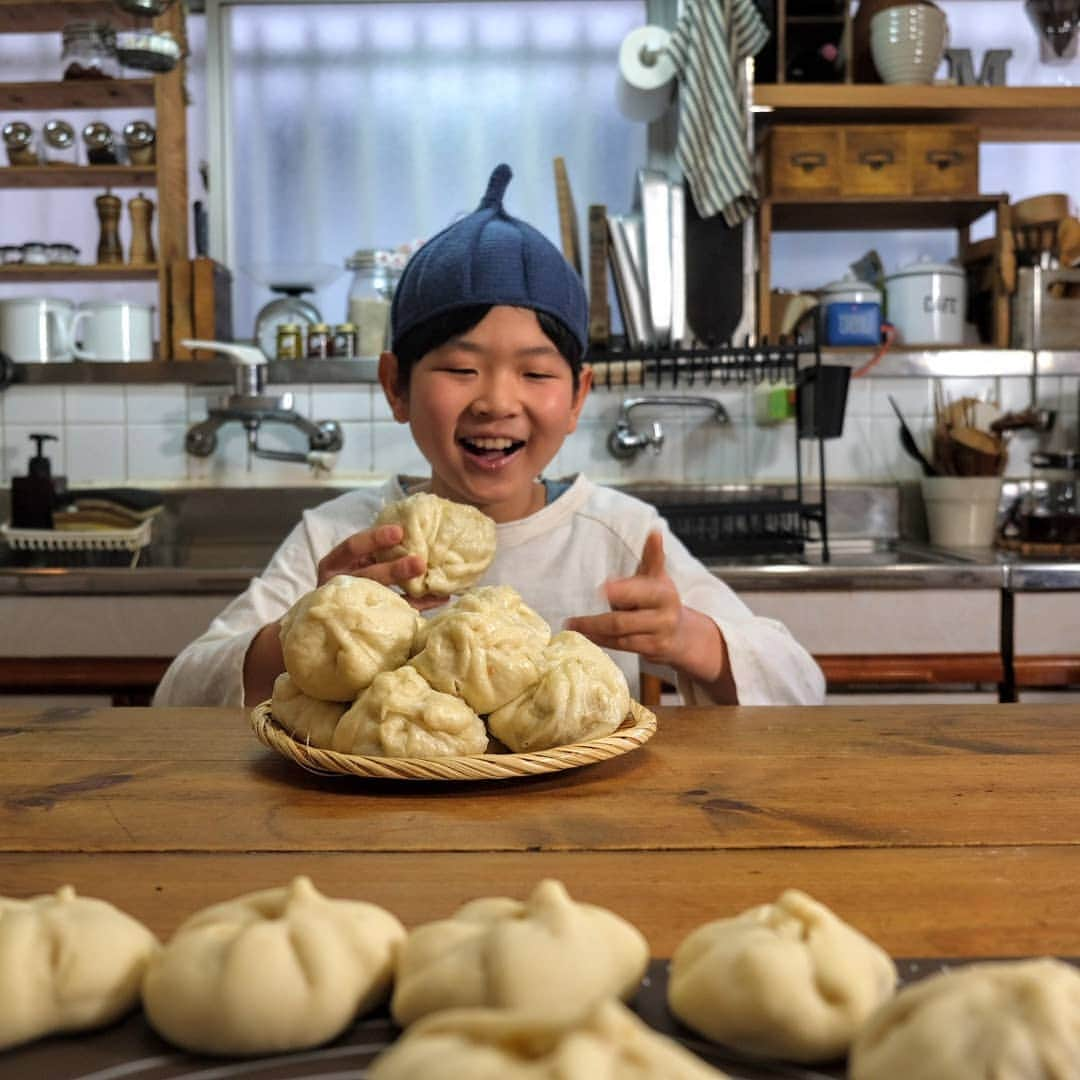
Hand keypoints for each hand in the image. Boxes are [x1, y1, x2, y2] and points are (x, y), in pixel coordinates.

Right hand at [316, 524, 446, 609]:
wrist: (325, 619)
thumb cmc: (347, 576)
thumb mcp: (352, 561)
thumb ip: (373, 551)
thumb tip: (409, 532)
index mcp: (334, 564)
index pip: (353, 547)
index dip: (375, 539)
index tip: (399, 531)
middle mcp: (340, 584)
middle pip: (369, 575)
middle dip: (395, 569)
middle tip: (420, 563)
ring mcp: (353, 605)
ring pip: (382, 598)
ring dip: (412, 593)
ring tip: (438, 590)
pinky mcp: (369, 621)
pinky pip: (396, 613)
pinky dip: (419, 606)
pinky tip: (440, 600)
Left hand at [565, 531, 694, 669]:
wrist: (682, 635)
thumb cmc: (660, 601)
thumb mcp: (658, 577)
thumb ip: (652, 556)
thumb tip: (654, 531)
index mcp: (663, 593)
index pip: (641, 591)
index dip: (623, 591)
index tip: (604, 587)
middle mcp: (663, 616)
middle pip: (624, 620)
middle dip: (596, 622)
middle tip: (571, 621)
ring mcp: (658, 636)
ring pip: (620, 636)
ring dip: (593, 633)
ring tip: (572, 627)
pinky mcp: (651, 651)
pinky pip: (621, 646)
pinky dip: (601, 642)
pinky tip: (585, 637)